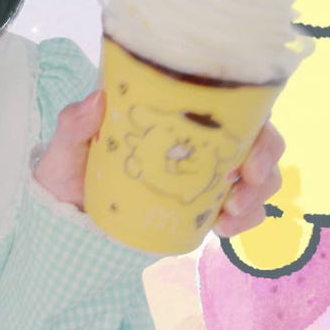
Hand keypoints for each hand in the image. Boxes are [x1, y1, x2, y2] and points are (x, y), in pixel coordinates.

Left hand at [32, 90, 286, 236]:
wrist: (64, 217)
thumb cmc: (68, 171)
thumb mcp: (65, 147)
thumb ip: (75, 125)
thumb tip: (97, 100)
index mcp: (173, 113)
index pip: (228, 101)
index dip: (254, 116)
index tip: (251, 141)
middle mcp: (197, 140)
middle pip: (257, 137)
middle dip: (266, 159)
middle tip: (247, 180)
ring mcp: (204, 174)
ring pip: (258, 174)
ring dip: (258, 193)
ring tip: (231, 212)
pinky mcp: (203, 208)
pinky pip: (243, 211)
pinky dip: (245, 220)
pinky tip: (223, 229)